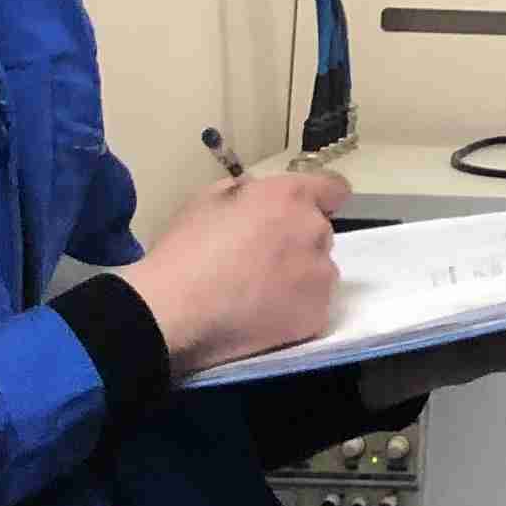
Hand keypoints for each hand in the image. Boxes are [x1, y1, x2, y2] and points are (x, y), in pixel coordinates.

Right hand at [120, 169, 350, 377]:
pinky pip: (313, 305)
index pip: (333, 188)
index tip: (299, 215)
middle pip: (320, 232)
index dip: (319, 199)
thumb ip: (245, 191)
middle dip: (298, 241)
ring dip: (300, 276)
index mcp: (289, 196)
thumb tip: (257, 196)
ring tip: (258, 294)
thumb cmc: (183, 251)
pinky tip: (262, 316)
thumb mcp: (207, 199)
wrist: (171, 311)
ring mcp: (320, 275)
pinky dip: (295, 309)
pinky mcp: (316, 315)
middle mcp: (314, 231)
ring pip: (320, 270)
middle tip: (261, 261)